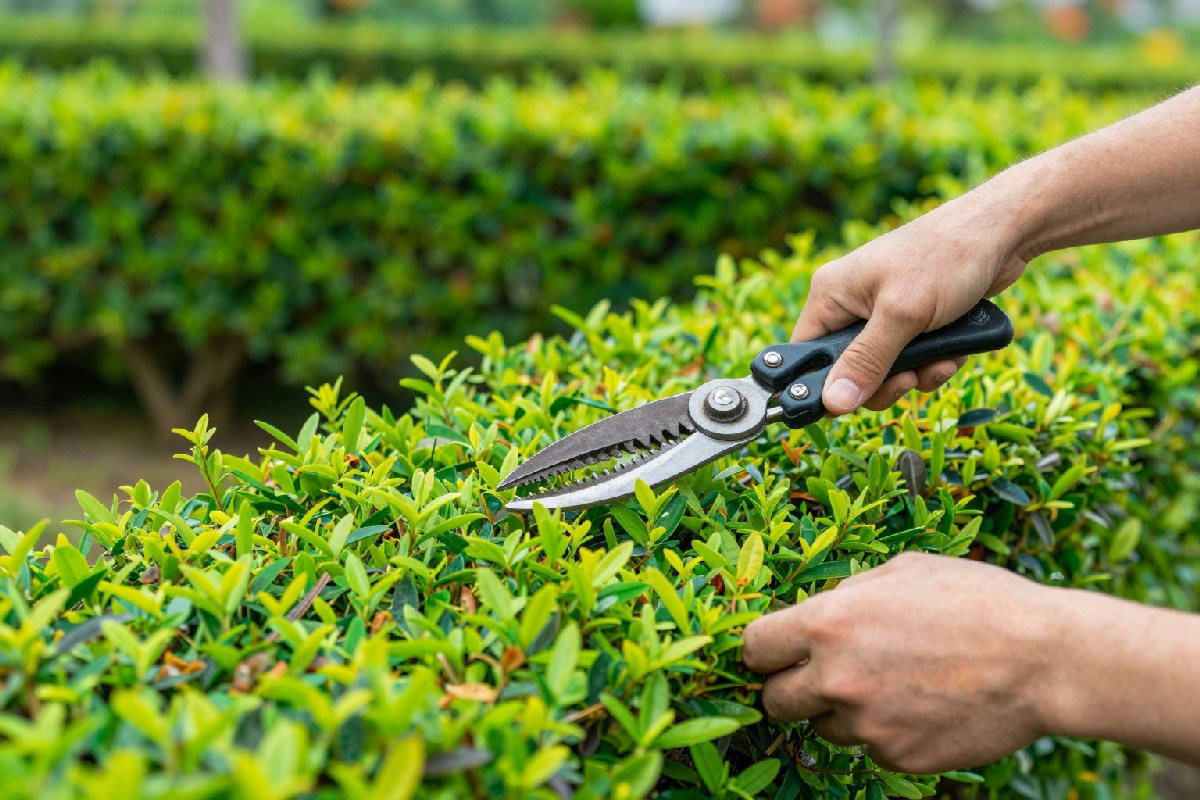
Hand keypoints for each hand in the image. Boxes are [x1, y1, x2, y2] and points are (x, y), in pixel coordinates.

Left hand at [741, 553, 1060, 773]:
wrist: (1045, 659)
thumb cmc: (978, 603)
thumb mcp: (902, 571)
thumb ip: (847, 594)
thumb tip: (819, 611)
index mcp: (828, 623)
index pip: (754, 648)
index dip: (763, 651)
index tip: (774, 653)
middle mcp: (837, 678)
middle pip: (774, 701)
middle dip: (792, 688)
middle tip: (823, 675)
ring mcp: (867, 725)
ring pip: (823, 728)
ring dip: (842, 711)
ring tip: (891, 683)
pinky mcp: (899, 757)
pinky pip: (870, 749)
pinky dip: (885, 733)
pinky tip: (922, 706)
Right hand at [795, 197, 1027, 414]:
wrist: (1002, 232)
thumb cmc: (946, 258)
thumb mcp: (902, 315)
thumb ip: (867, 362)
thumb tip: (833, 403)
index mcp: (831, 295)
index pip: (805, 354)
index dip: (823, 384)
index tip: (853, 401)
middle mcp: (850, 304)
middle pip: (848, 371)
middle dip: (884, 382)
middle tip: (909, 378)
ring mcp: (882, 313)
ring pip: (884, 370)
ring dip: (916, 374)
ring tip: (942, 360)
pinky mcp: (912, 320)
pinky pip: (911, 359)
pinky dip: (933, 363)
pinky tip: (954, 352)